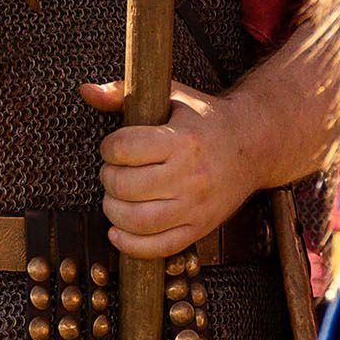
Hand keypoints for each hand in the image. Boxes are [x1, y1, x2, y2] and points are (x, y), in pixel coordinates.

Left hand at [82, 78, 254, 258]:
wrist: (255, 145)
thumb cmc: (205, 119)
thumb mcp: (171, 97)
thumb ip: (124, 93)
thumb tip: (85, 91)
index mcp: (182, 139)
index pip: (124, 148)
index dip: (109, 148)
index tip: (115, 147)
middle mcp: (191, 175)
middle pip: (126, 186)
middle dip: (108, 178)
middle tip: (114, 171)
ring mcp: (197, 206)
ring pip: (138, 221)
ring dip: (114, 211)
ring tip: (116, 197)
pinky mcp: (201, 228)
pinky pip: (159, 247)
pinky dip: (131, 245)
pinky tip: (119, 231)